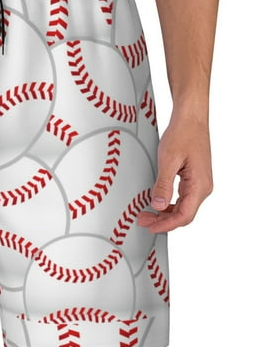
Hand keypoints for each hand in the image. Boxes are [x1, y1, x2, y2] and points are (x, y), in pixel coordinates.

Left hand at [137, 117, 212, 232]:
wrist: (191, 118)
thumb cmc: (183, 134)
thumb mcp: (168, 160)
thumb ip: (163, 185)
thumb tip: (157, 205)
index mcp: (199, 185)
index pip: (184, 215)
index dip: (166, 225)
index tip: (151, 227)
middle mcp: (203, 187)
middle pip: (183, 214)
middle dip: (163, 220)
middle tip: (142, 220)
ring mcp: (199, 183)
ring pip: (182, 207)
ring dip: (165, 213)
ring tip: (146, 214)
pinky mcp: (194, 178)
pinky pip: (182, 198)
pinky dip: (168, 203)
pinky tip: (157, 203)